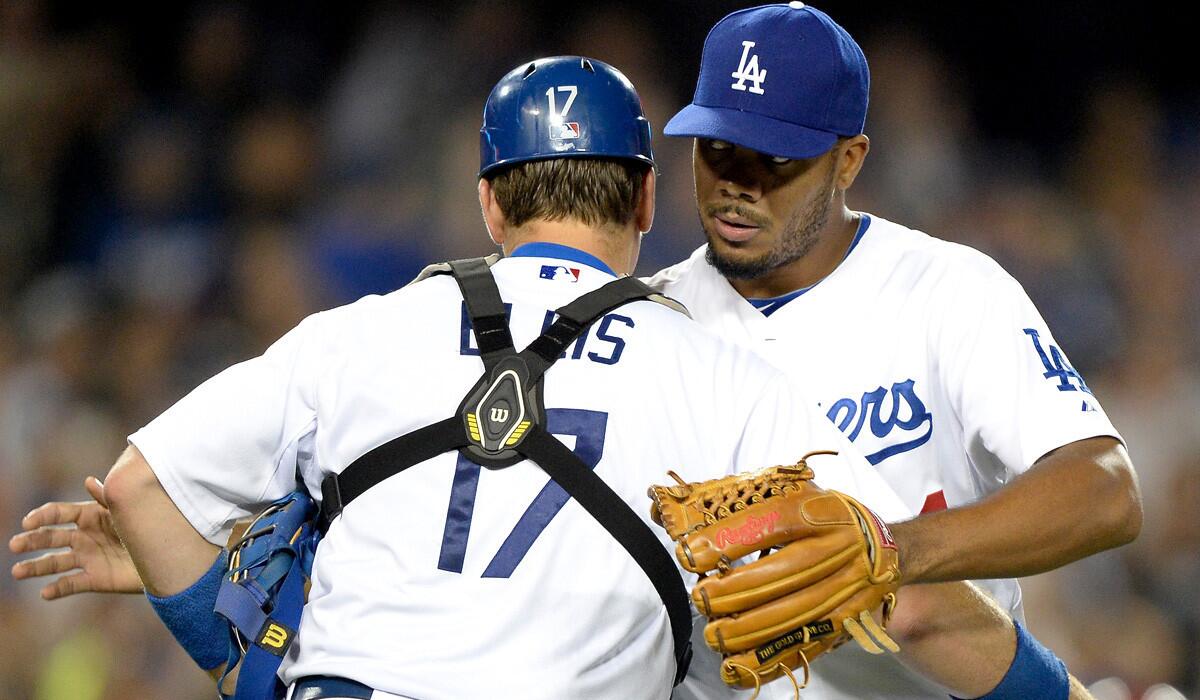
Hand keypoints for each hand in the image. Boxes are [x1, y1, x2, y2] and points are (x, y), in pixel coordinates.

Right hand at [9, 476, 142, 597]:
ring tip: (17, 572)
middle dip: (31, 540)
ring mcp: (87, 558)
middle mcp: (83, 537)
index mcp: (88, 516)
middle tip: (14, 545)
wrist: (167, 554)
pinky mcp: (94, 579)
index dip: (42, 516)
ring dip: (35, 567)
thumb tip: (88, 480)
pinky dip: (57, 589)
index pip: (59, 514)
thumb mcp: (126, 510)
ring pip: (54, 563)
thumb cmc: (147, 525)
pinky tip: (46, 592)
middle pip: (51, 538)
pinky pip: (71, 584)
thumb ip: (107, 498)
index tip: (28, 522)